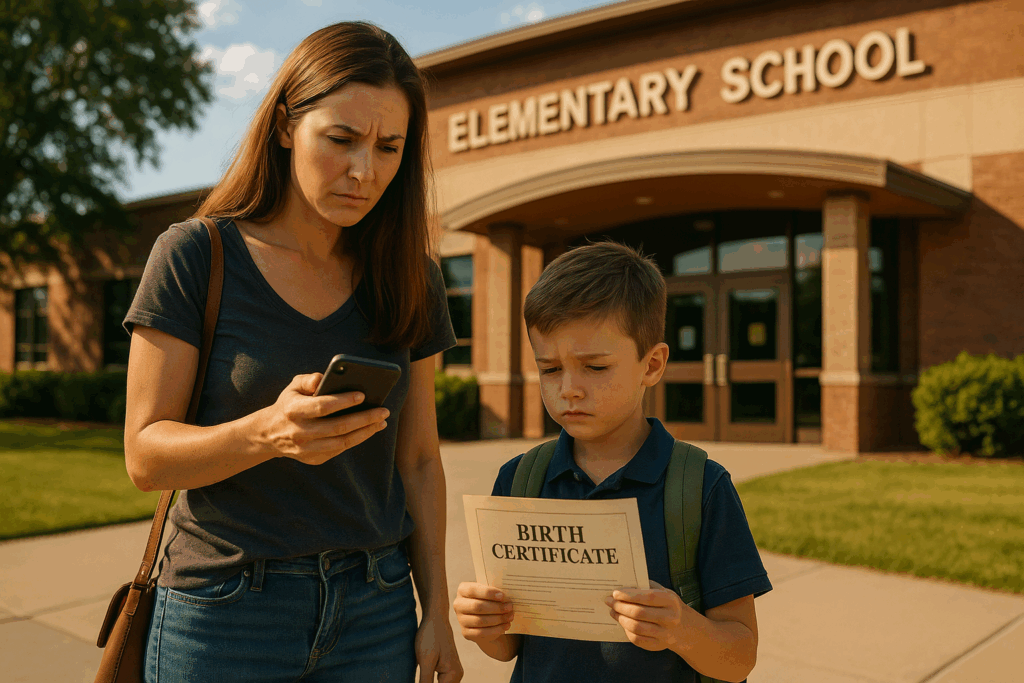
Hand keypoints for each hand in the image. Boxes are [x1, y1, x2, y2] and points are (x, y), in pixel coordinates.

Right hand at [257, 373, 388, 464]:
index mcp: (294, 410)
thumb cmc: (289, 404)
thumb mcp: (293, 387)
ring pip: (342, 442)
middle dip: (364, 418)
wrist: (270, 434)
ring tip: (382, 422)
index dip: (343, 401)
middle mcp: (299, 432)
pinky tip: (370, 430)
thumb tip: (322, 379)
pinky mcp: (313, 459)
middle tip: (384, 411)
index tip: (363, 395)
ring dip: (365, 432)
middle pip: (338, 427)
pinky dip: (356, 440)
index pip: (322, 406)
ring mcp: (306, 448)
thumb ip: (308, 379)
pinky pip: (339, 450)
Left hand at [415, 611, 462, 682]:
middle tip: (423, 670)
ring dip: (428, 682)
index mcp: (453, 675)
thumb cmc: (430, 636)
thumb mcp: (425, 661)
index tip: (422, 676)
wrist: (435, 618)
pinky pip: (439, 681)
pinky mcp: (448, 668)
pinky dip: (430, 681)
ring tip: (423, 669)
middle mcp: (457, 675)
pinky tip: (423, 676)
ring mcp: (453, 672)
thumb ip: (425, 682)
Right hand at [453, 582, 513, 643]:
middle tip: (509, 607)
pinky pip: (481, 633)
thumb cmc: (488, 599)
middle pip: (477, 606)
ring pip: (480, 621)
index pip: (473, 590)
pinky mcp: (466, 633)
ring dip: (498, 619)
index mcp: (463, 590)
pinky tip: (505, 626)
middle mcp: (458, 604)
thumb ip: (495, 592)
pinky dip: (496, 630)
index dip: (488, 593)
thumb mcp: (489, 592)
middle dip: (496, 607)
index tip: (502, 596)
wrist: (483, 615)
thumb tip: (507, 599)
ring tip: (510, 617)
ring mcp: (461, 620)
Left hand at [605, 580, 693, 651]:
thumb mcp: (662, 591)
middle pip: (639, 613)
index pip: (647, 597)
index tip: (615, 593)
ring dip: (620, 618)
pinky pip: (637, 639)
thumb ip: (645, 587)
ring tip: (613, 612)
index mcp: (671, 601)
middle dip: (620, 606)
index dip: (629, 595)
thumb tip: (622, 586)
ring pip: (636, 627)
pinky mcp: (658, 645)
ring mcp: (665, 634)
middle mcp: (670, 618)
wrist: (683, 627)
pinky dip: (626, 630)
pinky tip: (622, 623)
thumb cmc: (667, 604)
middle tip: (610, 602)